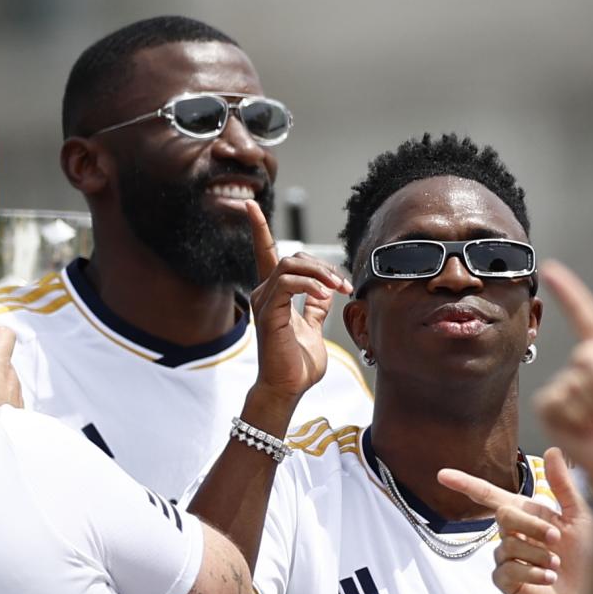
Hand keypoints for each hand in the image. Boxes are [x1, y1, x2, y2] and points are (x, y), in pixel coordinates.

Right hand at [243, 201, 351, 407]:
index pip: (265, 253)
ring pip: (290, 265)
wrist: (288, 388)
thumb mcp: (313, 328)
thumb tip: (324, 292)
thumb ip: (315, 308)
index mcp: (274, 294)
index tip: (250, 205)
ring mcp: (264, 302)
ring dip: (320, 273)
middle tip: (343, 286)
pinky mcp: (269, 313)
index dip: (258, 228)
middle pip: (292, 257)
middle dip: (322, 265)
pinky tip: (325, 296)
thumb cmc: (298, 364)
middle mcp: (264, 293)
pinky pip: (288, 283)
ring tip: (337, 290)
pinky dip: (309, 284)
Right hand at [439, 448, 591, 593]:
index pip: (490, 496)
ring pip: (507, 545)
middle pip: (504, 516)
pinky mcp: (506, 582)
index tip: (442, 475)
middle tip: (556, 539)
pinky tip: (549, 578)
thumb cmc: (588, 556)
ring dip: (538, 554)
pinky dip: (532, 573)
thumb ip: (562, 485)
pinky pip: (507, 571)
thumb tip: (551, 450)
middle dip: (532, 526)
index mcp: (527, 514)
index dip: (466, 484)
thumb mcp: (579, 517)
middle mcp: (513, 534)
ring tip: (557, 564)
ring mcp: (507, 558)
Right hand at [532, 260, 592, 502]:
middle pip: (590, 355)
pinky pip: (563, 403)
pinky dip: (584, 421)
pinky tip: (591, 432)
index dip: (568, 293)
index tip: (549, 269)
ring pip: (579, 384)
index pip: (584, 316)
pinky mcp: (549, 408)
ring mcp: (562, 386)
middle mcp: (580, 365)